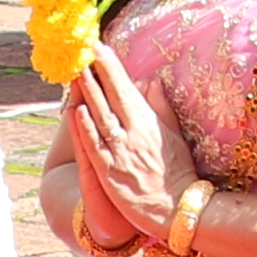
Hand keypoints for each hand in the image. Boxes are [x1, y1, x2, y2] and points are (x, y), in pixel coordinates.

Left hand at [62, 46, 172, 253]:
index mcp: (149, 124)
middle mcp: (134, 134)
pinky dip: (86, 129)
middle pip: (112, 98)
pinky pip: (95, 147)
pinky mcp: (110, 173)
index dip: (112, 67)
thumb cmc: (178, 172)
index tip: (101, 47)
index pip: (127, 89)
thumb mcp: (174, 136)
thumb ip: (161, 108)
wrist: (179, 210)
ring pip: (101, 118)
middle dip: (98, 72)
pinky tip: (77, 112)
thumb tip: (151, 80)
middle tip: (84, 50)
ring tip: (77, 72)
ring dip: (88, 94)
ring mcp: (121, 153)